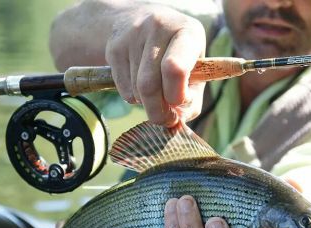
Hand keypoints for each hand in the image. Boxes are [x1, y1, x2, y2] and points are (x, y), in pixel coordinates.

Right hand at [105, 4, 205, 126]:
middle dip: (157, 111)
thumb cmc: (178, 54)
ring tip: (155, 94)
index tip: (178, 104)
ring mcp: (133, 35)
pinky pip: (122, 88)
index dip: (175, 95)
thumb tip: (174, 123)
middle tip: (164, 119)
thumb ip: (191, 100)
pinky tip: (140, 84)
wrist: (143, 20)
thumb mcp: (195, 70)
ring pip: (136, 89)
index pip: (174, 68)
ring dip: (146, 102)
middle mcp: (159, 27)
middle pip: (149, 85)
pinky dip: (133, 97)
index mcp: (187, 32)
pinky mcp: (115, 46)